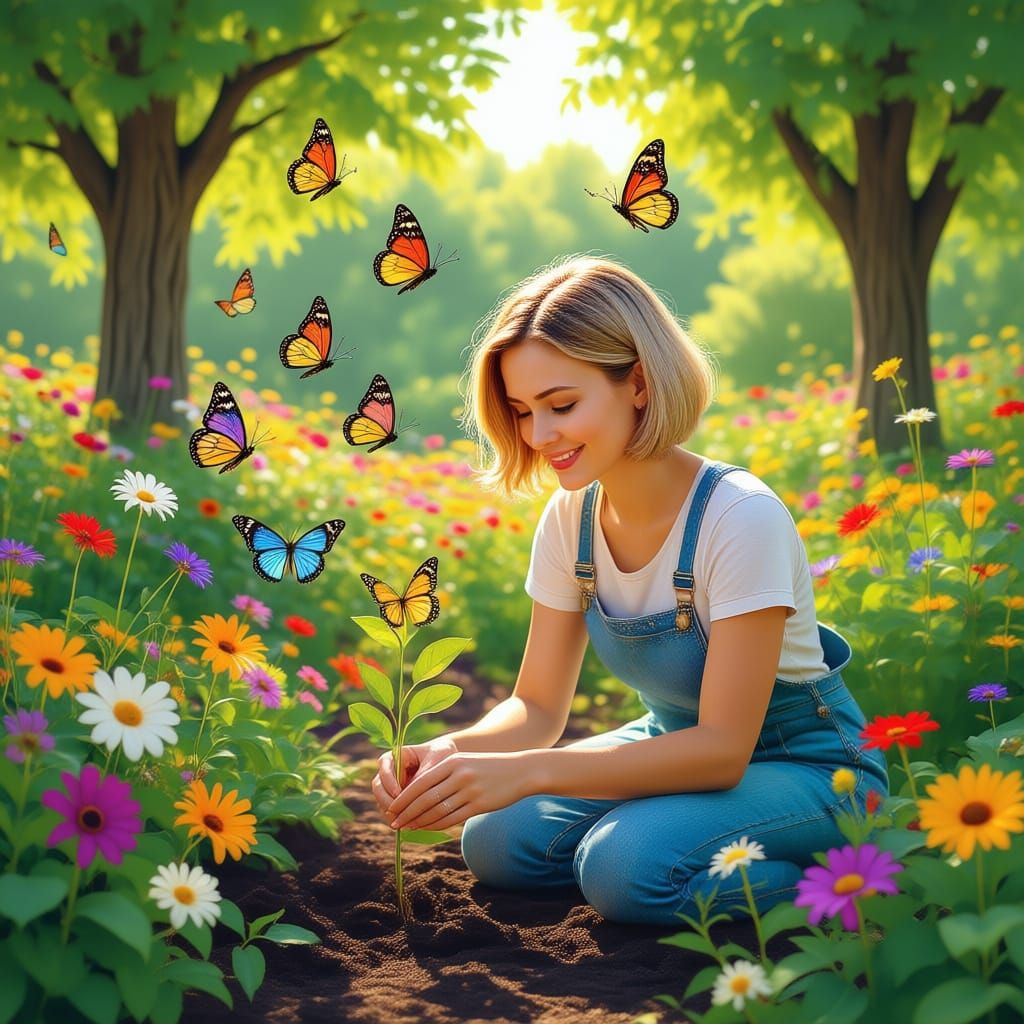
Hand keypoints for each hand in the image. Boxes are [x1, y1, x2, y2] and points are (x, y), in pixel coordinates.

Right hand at [372, 737, 457, 820]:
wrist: (449, 762)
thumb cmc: (442, 754)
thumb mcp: (436, 760)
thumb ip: (423, 774)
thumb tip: (409, 794)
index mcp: (396, 756)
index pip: (384, 765)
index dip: (389, 780)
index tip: (399, 793)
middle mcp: (390, 771)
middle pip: (378, 786)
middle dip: (386, 801)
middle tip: (397, 813)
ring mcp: (392, 787)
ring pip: (382, 801)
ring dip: (391, 813)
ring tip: (404, 822)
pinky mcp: (398, 800)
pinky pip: (393, 811)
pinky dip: (399, 818)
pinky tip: (410, 825)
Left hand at [386, 751, 534, 830]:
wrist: (521, 770)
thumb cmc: (488, 767)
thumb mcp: (464, 762)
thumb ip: (443, 774)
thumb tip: (417, 794)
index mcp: (452, 762)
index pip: (420, 783)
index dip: (403, 799)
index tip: (391, 809)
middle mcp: (459, 775)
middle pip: (425, 799)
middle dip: (406, 813)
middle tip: (393, 823)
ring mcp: (470, 791)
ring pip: (437, 811)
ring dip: (419, 822)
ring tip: (407, 828)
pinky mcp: (480, 804)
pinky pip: (452, 818)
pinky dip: (436, 826)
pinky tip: (427, 829)